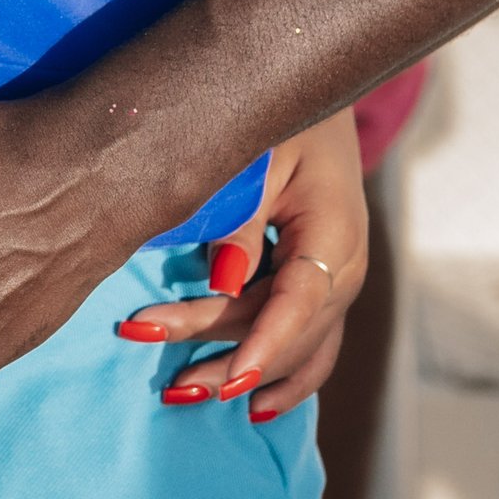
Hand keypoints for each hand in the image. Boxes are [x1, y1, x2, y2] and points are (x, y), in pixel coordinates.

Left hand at [113, 113, 366, 420]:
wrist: (316, 93)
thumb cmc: (285, 117)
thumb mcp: (261, 156)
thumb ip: (241, 219)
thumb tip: (224, 281)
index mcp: (334, 235)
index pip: (299, 305)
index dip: (263, 347)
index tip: (227, 380)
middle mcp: (344, 269)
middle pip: (284, 331)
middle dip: (220, 354)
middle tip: (154, 363)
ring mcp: (337, 281)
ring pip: (295, 347)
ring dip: (240, 373)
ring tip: (181, 395)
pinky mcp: (322, 284)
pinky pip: (311, 345)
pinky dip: (284, 376)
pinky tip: (254, 405)